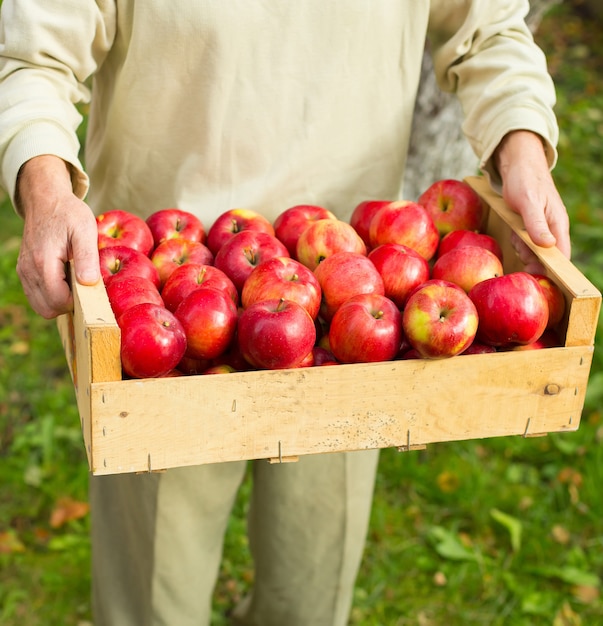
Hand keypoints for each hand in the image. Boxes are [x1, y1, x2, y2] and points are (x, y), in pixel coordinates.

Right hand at [15, 156, 99, 318]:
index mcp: (43, 261)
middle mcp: (28, 270)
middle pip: (47, 309)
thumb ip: (87, 257)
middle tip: (83, 286)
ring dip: (59, 300)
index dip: (77, 302)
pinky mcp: (25, 271)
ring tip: (74, 279)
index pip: (57, 301)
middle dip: (68, 304)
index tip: (89, 288)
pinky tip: (65, 278)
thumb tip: (88, 283)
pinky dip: (51, 294)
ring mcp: (24, 272)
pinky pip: (37, 295)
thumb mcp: (85, 230)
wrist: (46, 200)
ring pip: (40, 305)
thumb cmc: (68, 213)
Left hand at [494, 130, 570, 273]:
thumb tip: (547, 246)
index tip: (534, 278)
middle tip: (518, 244)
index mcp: (558, 226)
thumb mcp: (529, 202)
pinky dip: (517, 241)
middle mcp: (552, 230)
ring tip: (515, 233)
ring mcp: (541, 229)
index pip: (561, 257)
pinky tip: (513, 231)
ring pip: (533, 252)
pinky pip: (525, 243)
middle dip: (530, 258)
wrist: (518, 165)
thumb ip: (536, 224)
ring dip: (522, 249)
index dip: (550, 271)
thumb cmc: (525, 180)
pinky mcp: (530, 227)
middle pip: (545, 259)